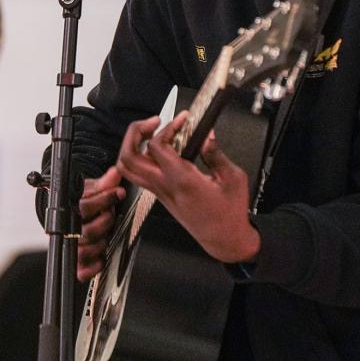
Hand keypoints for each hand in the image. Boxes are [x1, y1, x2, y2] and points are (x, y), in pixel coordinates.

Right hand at [76, 166, 125, 281]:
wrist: (69, 214)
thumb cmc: (82, 202)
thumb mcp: (91, 190)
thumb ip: (104, 184)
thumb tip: (115, 173)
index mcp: (70, 210)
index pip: (85, 206)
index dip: (104, 199)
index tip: (119, 193)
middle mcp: (68, 230)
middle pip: (86, 232)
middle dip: (105, 222)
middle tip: (112, 214)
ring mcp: (72, 247)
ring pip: (84, 251)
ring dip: (101, 243)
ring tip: (108, 234)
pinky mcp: (77, 263)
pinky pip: (82, 272)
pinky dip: (94, 266)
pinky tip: (102, 257)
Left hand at [116, 114, 259, 264]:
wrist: (224, 240)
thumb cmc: (230, 213)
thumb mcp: (233, 178)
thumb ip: (215, 154)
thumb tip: (207, 135)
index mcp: (182, 180)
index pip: (156, 147)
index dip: (166, 128)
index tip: (182, 120)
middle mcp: (164, 186)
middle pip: (128, 157)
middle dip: (135, 133)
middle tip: (153, 122)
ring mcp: (159, 192)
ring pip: (127, 168)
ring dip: (132, 145)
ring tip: (149, 132)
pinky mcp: (159, 195)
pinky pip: (137, 175)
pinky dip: (138, 157)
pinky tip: (156, 149)